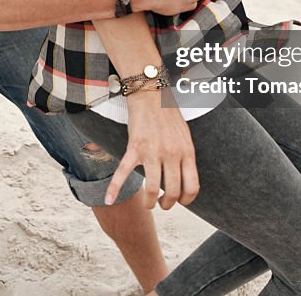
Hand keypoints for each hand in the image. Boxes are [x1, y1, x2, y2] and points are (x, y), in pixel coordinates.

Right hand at [105, 91, 198, 209]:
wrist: (150, 95)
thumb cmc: (168, 115)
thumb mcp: (185, 137)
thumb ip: (185, 157)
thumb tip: (184, 179)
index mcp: (187, 152)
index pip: (192, 186)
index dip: (187, 200)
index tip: (181, 202)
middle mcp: (172, 154)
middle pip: (173, 191)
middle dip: (168, 204)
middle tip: (163, 205)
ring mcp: (152, 152)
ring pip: (153, 188)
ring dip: (150, 202)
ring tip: (149, 204)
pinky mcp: (134, 148)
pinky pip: (123, 172)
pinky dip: (114, 188)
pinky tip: (108, 200)